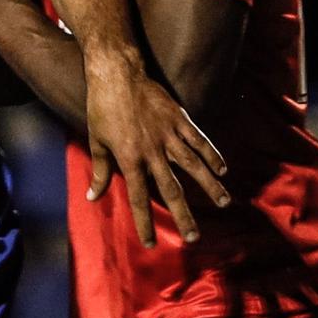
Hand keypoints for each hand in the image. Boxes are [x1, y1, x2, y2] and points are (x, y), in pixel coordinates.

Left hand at [83, 52, 228, 247]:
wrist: (117, 73)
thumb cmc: (102, 107)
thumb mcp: (96, 140)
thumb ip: (99, 171)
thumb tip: (93, 197)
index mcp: (129, 159)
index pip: (138, 198)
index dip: (144, 223)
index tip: (149, 244)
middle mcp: (152, 151)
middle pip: (171, 189)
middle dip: (183, 215)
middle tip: (194, 237)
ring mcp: (168, 134)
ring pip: (193, 166)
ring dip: (209, 186)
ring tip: (224, 203)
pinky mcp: (179, 119)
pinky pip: (199, 140)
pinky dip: (212, 155)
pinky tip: (223, 170)